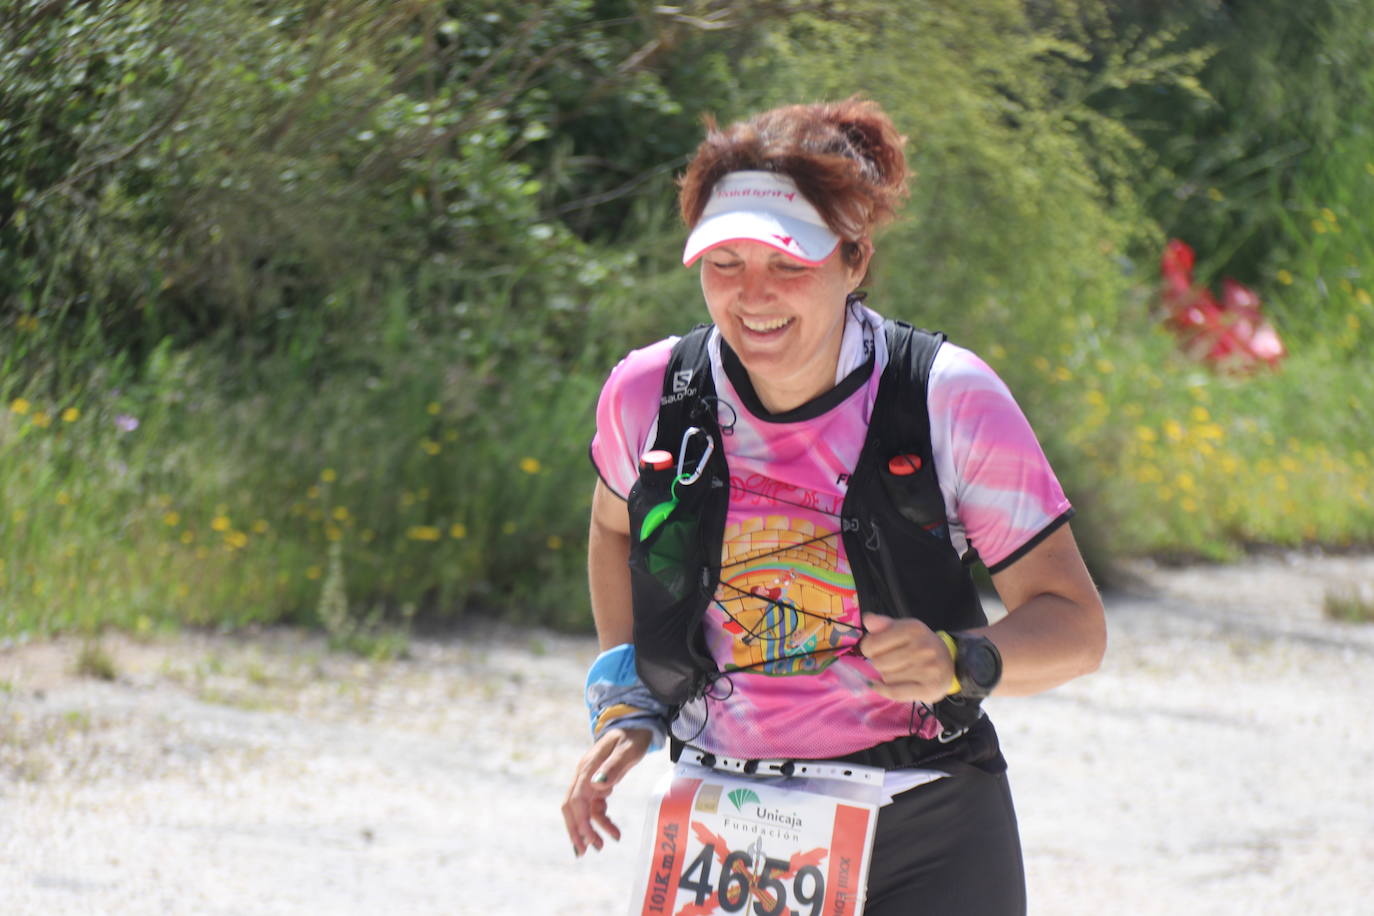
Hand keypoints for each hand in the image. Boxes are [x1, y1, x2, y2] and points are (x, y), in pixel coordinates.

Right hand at [562, 726, 652, 856]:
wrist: (635, 725)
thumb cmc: (632, 737)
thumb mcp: (627, 750)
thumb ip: (613, 767)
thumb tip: (598, 785)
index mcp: (588, 767)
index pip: (576, 798)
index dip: (580, 821)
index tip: (588, 839)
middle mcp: (584, 774)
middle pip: (572, 807)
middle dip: (576, 830)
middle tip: (585, 851)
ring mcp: (589, 779)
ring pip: (582, 809)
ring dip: (589, 829)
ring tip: (602, 846)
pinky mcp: (597, 784)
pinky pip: (594, 806)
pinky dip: (600, 820)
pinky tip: (613, 831)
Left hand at [858, 613, 955, 703]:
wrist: (950, 663)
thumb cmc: (920, 644)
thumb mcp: (903, 629)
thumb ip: (883, 624)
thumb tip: (868, 619)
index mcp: (913, 629)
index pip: (872, 643)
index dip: (868, 649)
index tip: (875, 650)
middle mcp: (922, 647)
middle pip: (879, 663)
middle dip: (879, 663)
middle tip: (890, 661)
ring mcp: (927, 669)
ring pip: (886, 678)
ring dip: (887, 677)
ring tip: (898, 671)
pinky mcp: (929, 689)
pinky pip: (895, 693)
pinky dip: (884, 691)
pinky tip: (881, 686)